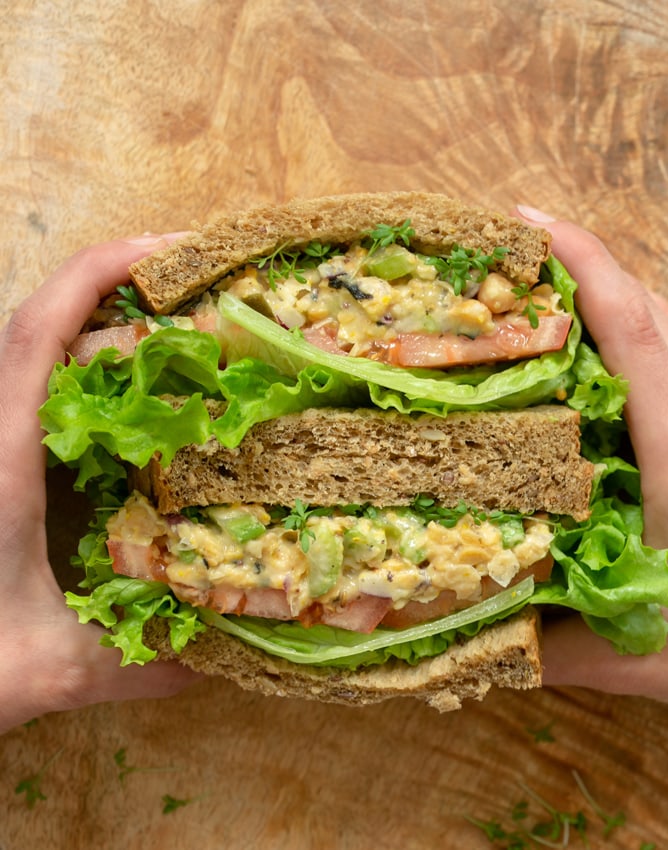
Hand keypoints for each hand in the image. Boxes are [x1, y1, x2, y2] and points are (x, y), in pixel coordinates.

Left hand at [0, 235, 201, 734]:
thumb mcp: (50, 670)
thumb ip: (139, 667)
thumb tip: (226, 657)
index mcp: (1, 456)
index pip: (38, 336)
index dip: (97, 275)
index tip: (166, 250)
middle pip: (41, 327)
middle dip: (116, 293)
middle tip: (194, 298)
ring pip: (30, 354)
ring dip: (96, 328)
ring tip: (170, 334)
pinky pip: (30, 389)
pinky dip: (76, 368)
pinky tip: (125, 400)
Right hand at [516, 206, 667, 709]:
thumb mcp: (650, 663)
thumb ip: (559, 653)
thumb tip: (466, 639)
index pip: (633, 334)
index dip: (585, 267)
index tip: (529, 222)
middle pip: (652, 311)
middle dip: (585, 266)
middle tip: (512, 251)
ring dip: (613, 296)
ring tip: (548, 289)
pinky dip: (639, 333)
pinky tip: (603, 354)